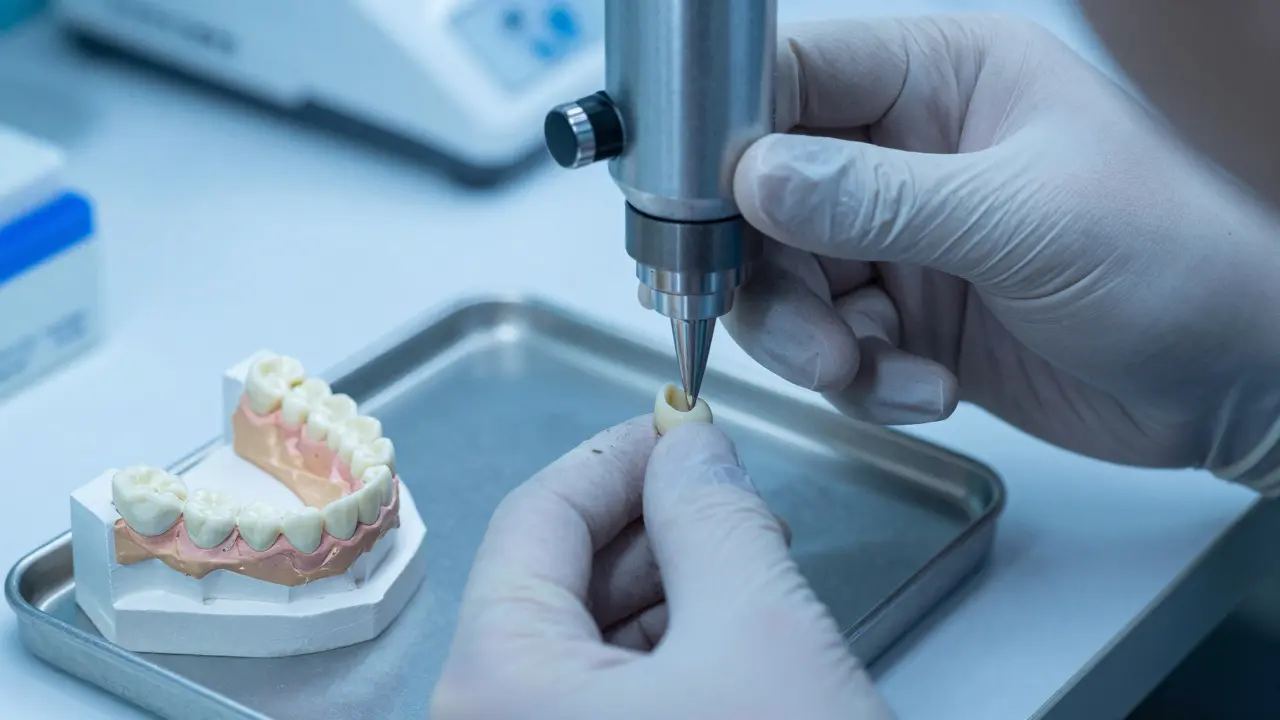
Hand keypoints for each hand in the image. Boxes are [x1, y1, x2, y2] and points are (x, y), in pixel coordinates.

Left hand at [430, 416, 892, 719]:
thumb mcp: (762, 636)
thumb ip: (715, 516)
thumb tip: (691, 448)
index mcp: (496, 687)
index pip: (537, 519)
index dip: (616, 457)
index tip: (678, 426)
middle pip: (553, 583)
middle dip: (649, 527)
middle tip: (728, 495)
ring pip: (582, 646)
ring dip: (663, 593)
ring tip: (744, 569)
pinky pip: (604, 704)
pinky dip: (664, 659)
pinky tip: (728, 644)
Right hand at [719, 15, 1279, 489]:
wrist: (1230, 384)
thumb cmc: (1176, 262)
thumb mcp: (1027, 220)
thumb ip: (883, 198)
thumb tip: (758, 176)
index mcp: (942, 80)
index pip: (796, 78)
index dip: (738, 138)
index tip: (715, 210)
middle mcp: (905, 154)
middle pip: (766, 198)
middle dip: (774, 278)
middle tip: (814, 338)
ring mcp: (901, 240)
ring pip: (785, 282)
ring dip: (811, 342)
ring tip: (868, 372)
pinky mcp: (903, 318)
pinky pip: (829, 347)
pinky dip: (861, 383)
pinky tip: (926, 390)